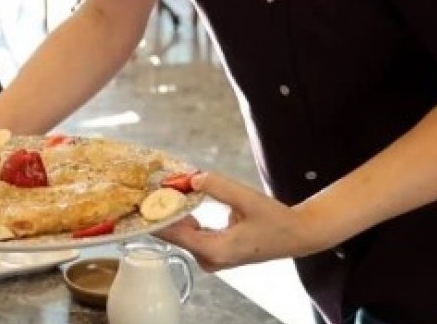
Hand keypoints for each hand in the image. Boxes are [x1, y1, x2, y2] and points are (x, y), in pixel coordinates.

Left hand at [154, 172, 329, 271]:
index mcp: (215, 250)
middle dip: (162, 211)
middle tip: (149, 185)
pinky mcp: (214, 252)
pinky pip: (191, 234)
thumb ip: (219, 187)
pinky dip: (184, 218)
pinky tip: (179, 200)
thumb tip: (193, 178)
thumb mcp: (247, 199)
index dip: (155, 217)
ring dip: (173, 213)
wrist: (296, 236)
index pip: (173, 235)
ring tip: (161, 189)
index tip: (140, 199)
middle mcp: (209, 258)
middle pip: (174, 234)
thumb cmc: (275, 221)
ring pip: (182, 234)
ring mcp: (211, 258)